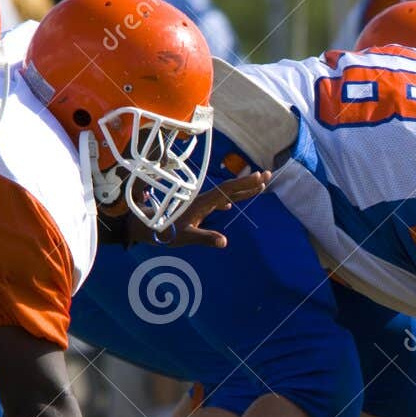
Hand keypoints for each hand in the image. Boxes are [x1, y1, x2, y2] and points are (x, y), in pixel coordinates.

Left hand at [127, 170, 271, 247]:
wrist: (146, 226)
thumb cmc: (165, 231)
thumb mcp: (186, 237)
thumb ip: (205, 238)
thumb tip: (224, 242)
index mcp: (204, 203)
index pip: (228, 190)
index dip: (244, 184)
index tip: (260, 177)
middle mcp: (204, 200)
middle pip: (231, 188)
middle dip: (250, 182)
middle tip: (268, 174)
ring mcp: (201, 203)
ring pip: (226, 194)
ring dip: (242, 190)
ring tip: (258, 186)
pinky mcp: (197, 209)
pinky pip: (218, 201)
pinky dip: (228, 200)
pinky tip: (229, 206)